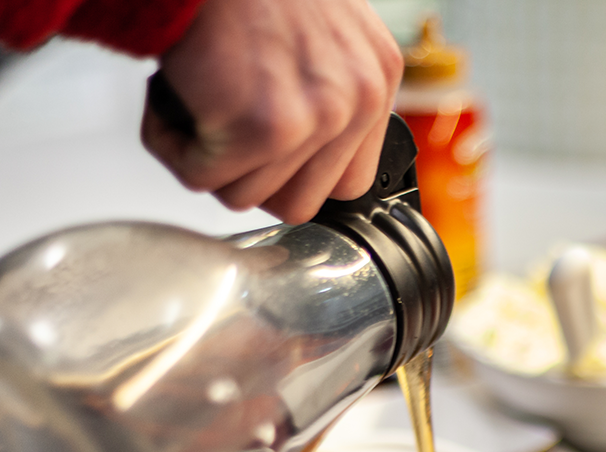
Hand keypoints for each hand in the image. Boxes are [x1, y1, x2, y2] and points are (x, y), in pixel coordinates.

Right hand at [140, 0, 402, 222]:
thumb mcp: (318, 36)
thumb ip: (327, 95)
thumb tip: (306, 163)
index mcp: (376, 79)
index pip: (347, 185)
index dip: (294, 176)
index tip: (262, 150)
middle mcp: (357, 98)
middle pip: (299, 204)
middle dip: (248, 176)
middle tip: (220, 126)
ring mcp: (317, 115)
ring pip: (248, 196)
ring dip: (206, 158)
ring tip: (195, 98)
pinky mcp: (265, 126)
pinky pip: (203, 179)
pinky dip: (172, 145)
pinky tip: (173, 96)